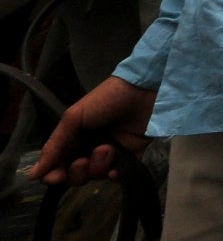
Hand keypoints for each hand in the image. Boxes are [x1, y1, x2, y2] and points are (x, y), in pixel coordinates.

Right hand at [28, 77, 154, 186]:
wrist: (144, 90)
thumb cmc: (106, 99)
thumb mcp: (74, 117)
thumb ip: (55, 145)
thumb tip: (33, 175)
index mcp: (74, 139)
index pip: (58, 166)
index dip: (54, 175)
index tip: (55, 177)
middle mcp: (90, 148)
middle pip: (76, 175)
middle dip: (77, 172)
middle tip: (83, 160)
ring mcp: (111, 153)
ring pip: (96, 176)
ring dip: (98, 166)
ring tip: (107, 148)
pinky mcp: (132, 155)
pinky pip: (119, 175)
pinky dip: (115, 174)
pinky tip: (115, 169)